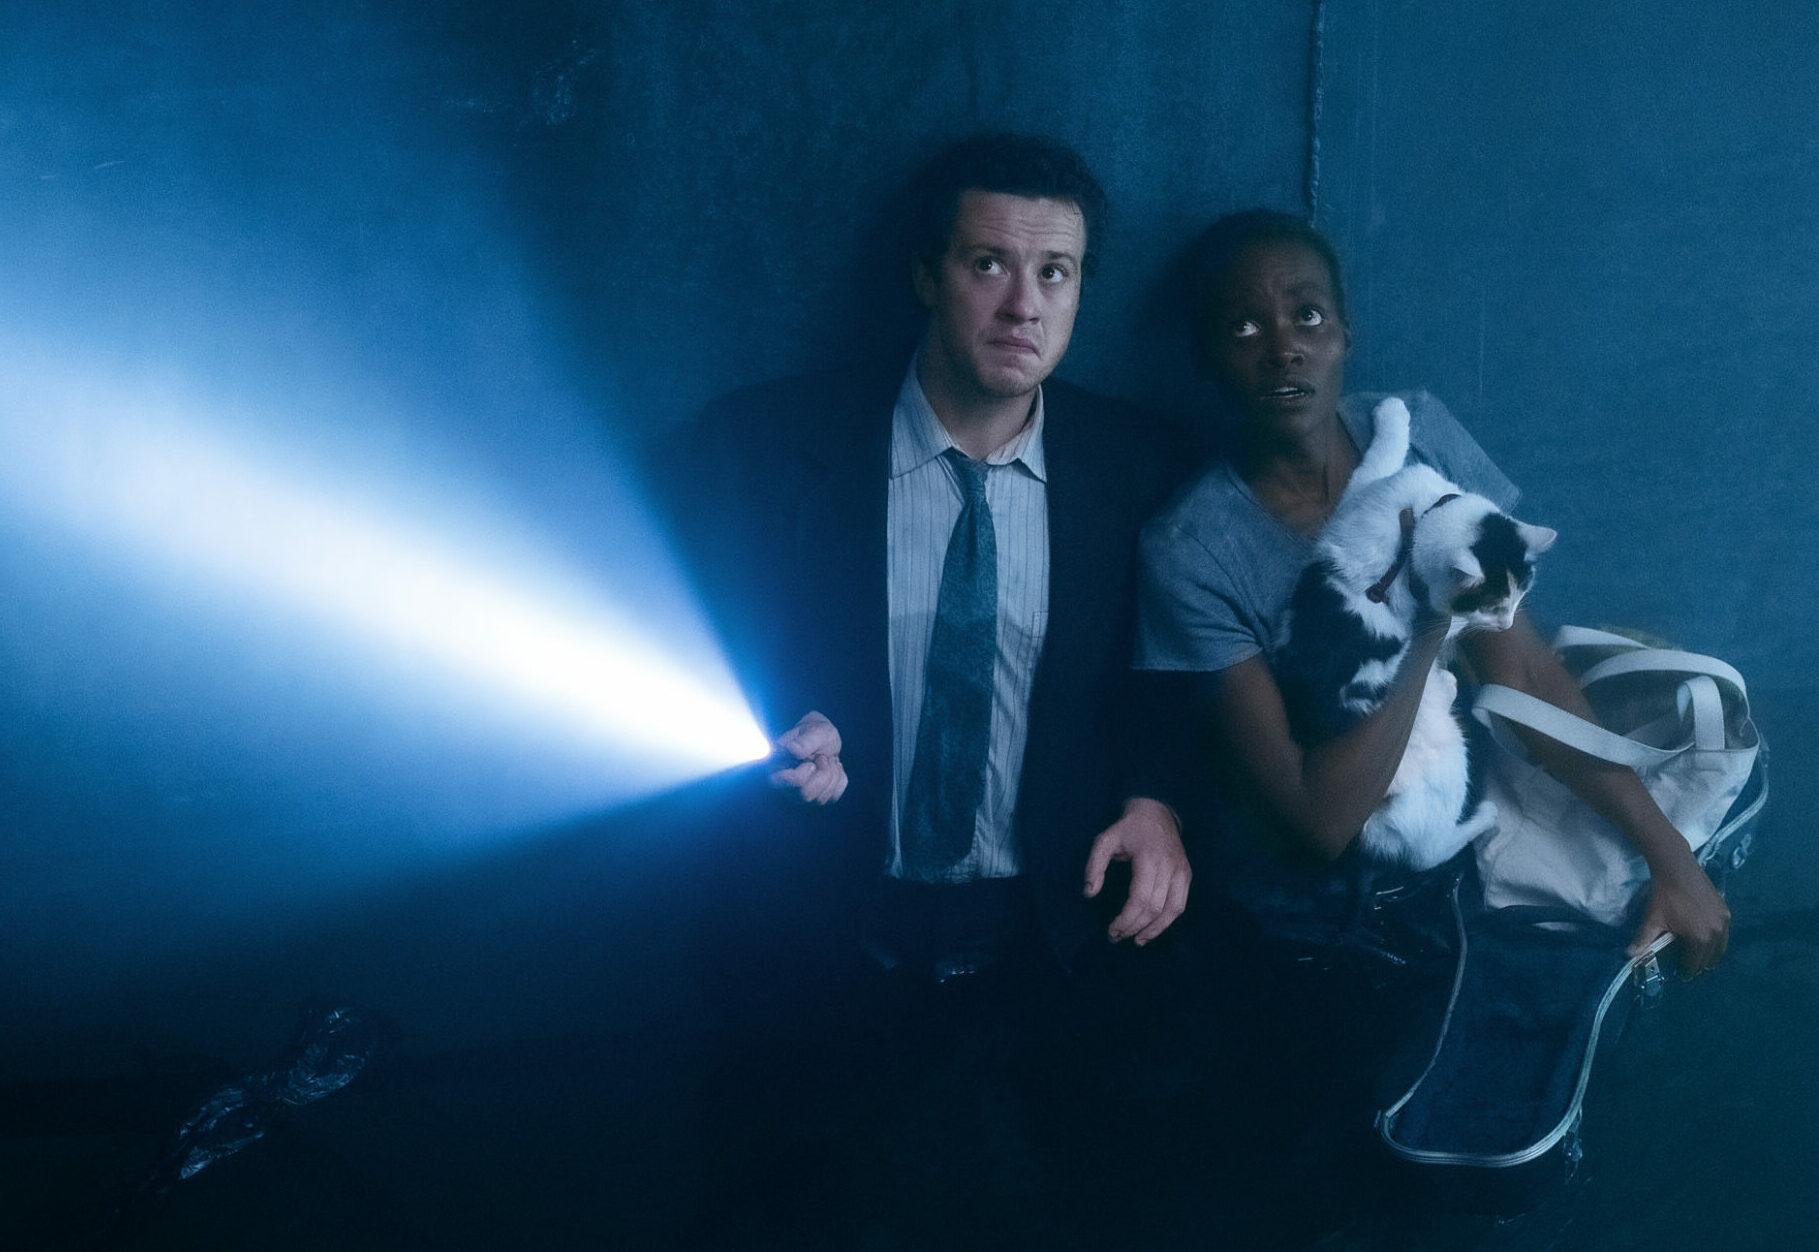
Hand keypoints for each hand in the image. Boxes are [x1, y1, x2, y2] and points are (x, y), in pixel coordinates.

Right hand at [768, 711, 848, 804]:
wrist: (824, 738)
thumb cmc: (816, 732)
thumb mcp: (814, 731)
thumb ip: (804, 741)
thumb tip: (792, 750)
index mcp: (777, 768)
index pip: (785, 783)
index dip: (801, 775)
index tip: (811, 760)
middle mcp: (786, 785)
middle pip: (805, 795)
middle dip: (822, 774)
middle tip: (823, 757)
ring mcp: (801, 793)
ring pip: (821, 798)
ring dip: (832, 775)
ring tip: (827, 760)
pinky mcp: (817, 797)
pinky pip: (833, 796)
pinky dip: (839, 780)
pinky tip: (832, 769)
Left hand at [1083, 798, 1190, 944]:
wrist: (1157, 811)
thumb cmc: (1128, 828)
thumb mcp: (1105, 840)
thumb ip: (1094, 866)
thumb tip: (1089, 893)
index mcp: (1148, 858)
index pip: (1140, 898)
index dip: (1126, 919)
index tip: (1111, 930)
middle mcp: (1169, 866)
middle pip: (1154, 908)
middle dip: (1135, 926)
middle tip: (1117, 936)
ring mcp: (1182, 871)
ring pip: (1172, 910)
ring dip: (1154, 930)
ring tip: (1136, 940)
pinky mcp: (1187, 875)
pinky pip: (1181, 905)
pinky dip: (1168, 922)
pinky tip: (1153, 930)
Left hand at [1630, 853, 1730, 975]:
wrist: (1677, 869)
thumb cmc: (1664, 896)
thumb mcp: (1652, 919)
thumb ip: (1642, 940)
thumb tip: (1629, 955)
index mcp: (1699, 939)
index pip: (1695, 963)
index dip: (1687, 971)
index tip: (1682, 974)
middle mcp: (1716, 933)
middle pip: (1710, 957)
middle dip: (1700, 964)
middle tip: (1691, 966)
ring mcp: (1724, 922)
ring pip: (1720, 946)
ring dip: (1711, 953)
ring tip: (1701, 955)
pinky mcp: (1726, 910)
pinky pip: (1724, 932)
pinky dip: (1718, 939)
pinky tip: (1708, 937)